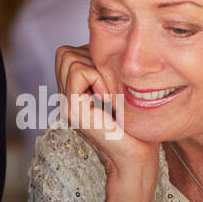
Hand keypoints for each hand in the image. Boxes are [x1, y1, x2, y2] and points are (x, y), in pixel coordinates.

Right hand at [54, 45, 156, 181]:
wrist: (136, 158)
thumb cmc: (137, 126)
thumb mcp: (121, 90)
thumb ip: (108, 71)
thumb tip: (109, 42)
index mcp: (75, 92)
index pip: (69, 53)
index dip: (93, 57)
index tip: (112, 83)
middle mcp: (66, 97)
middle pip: (65, 52)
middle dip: (91, 60)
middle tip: (110, 87)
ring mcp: (66, 103)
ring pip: (69, 56)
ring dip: (96, 69)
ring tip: (110, 94)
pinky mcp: (72, 109)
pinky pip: (79, 71)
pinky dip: (98, 78)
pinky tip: (109, 100)